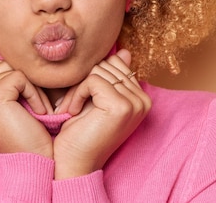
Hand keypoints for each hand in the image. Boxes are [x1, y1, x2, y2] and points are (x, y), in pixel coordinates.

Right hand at [0, 56, 53, 157]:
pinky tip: (38, 113)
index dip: (12, 76)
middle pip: (0, 63)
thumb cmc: (24, 134)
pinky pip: (20, 77)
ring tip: (37, 109)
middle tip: (35, 105)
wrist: (32, 162)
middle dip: (22, 79)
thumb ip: (0, 81)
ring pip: (10, 68)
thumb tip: (10, 53)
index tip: (23, 102)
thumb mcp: (6, 105)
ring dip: (31, 87)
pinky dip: (34, 93)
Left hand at [52, 49, 150, 178]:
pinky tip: (73, 112)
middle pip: (106, 65)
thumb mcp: (96, 99)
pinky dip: (77, 94)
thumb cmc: (81, 132)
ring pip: (98, 71)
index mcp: (141, 97)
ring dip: (77, 89)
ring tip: (72, 109)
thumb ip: (110, 77)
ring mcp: (134, 103)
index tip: (81, 98)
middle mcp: (143, 100)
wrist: (74, 162)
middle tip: (72, 105)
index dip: (92, 76)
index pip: (115, 63)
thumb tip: (125, 51)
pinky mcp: (121, 106)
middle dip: (83, 82)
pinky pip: (92, 80)